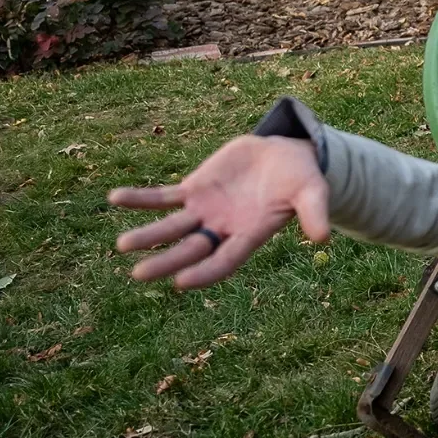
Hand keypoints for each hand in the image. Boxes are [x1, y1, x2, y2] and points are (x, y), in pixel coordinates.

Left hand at [109, 134, 329, 289]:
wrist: (284, 154)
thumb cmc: (301, 177)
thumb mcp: (312, 191)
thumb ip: (314, 212)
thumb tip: (323, 237)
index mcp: (250, 235)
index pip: (224, 260)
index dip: (204, 272)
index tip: (181, 283)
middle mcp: (222, 229)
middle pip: (191, 249)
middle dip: (166, 261)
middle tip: (138, 275)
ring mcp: (205, 210)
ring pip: (172, 227)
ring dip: (148, 235)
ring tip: (122, 245)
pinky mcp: (194, 189)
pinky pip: (163, 197)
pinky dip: (140, 199)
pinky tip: (115, 198)